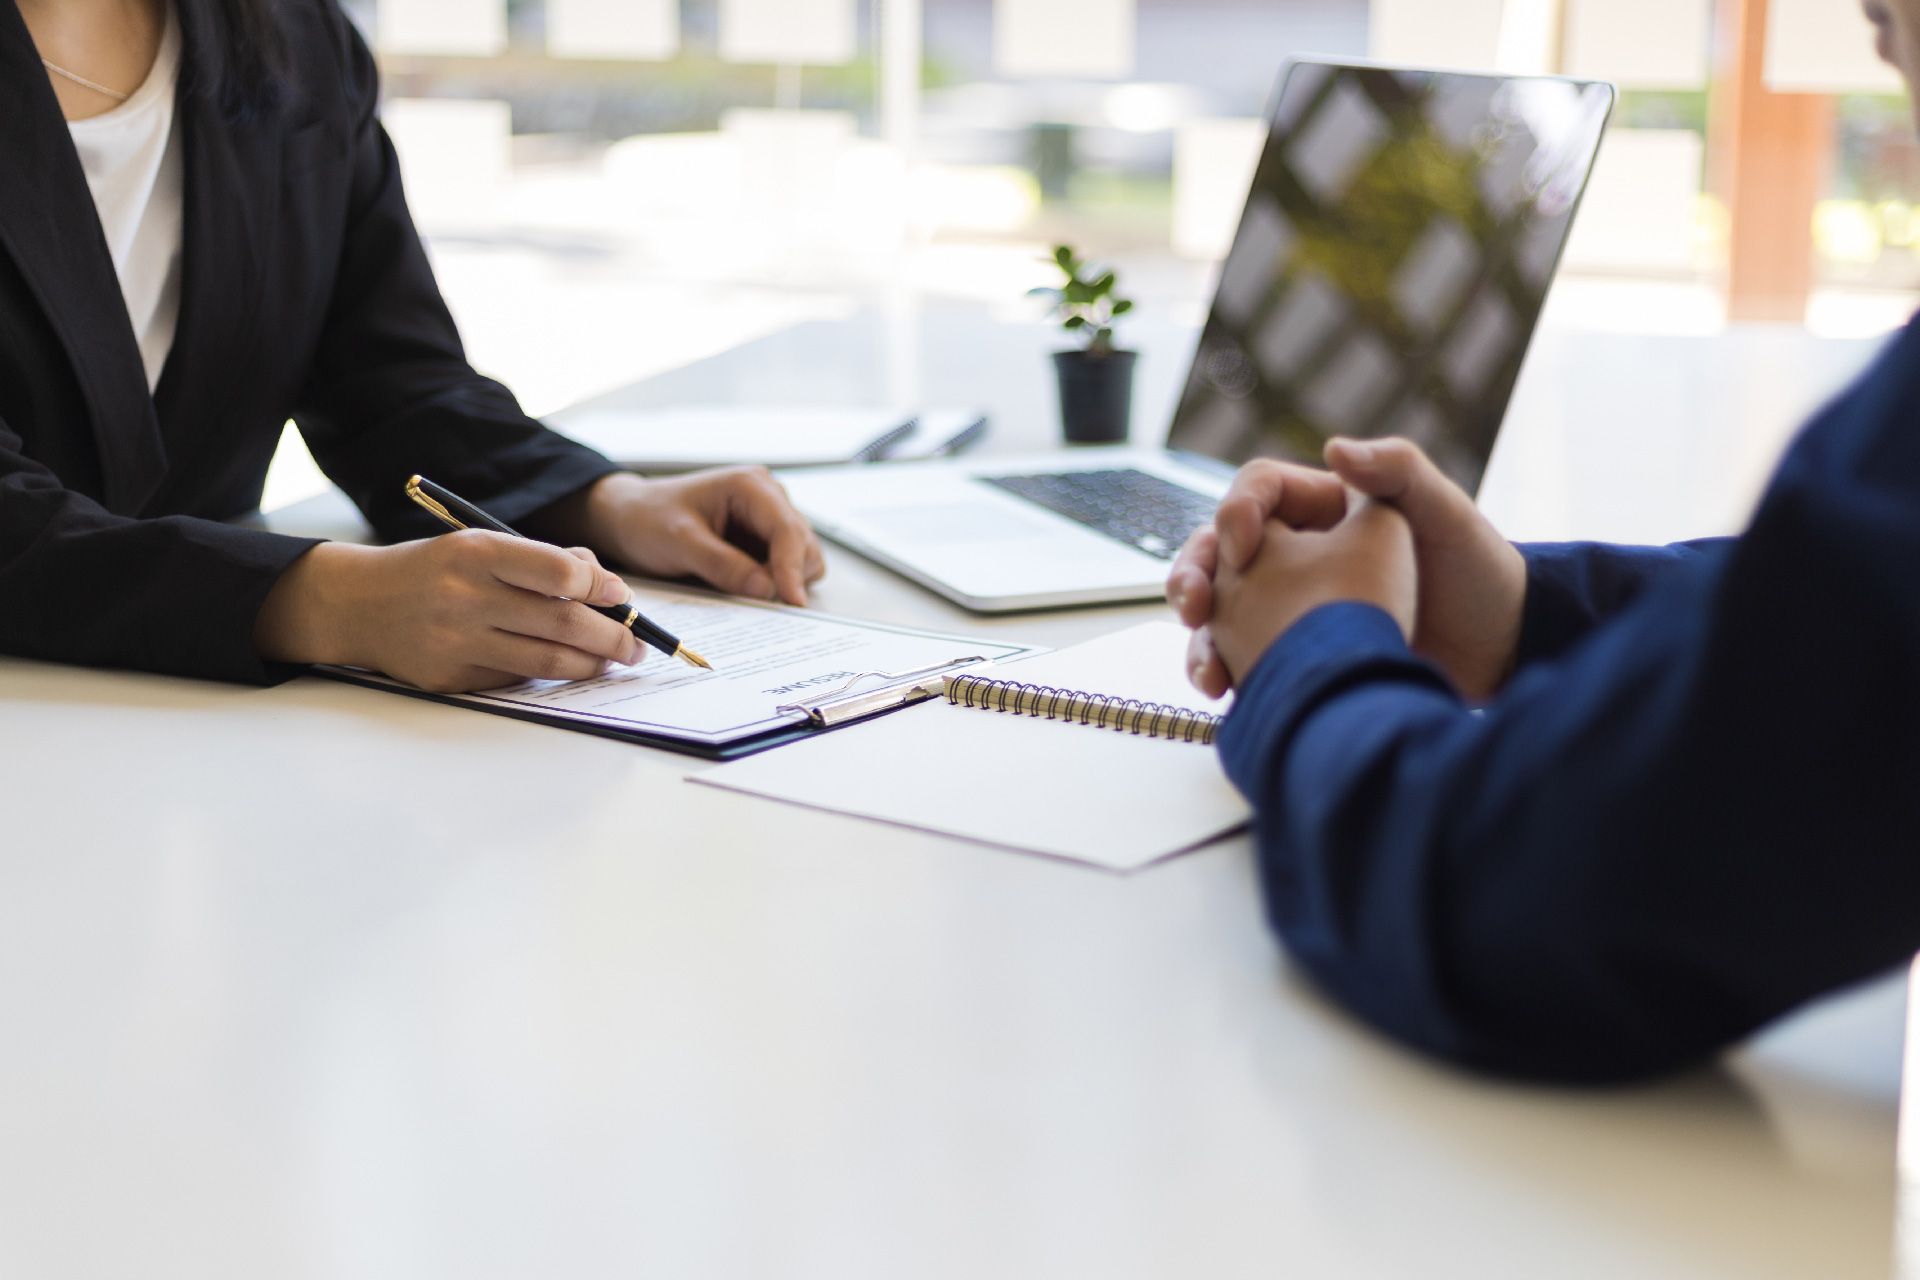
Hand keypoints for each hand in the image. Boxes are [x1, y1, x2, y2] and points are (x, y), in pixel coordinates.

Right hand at [255, 533, 648, 691]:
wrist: (359, 604)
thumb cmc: (435, 570)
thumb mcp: (481, 544)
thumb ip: (542, 560)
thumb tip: (607, 588)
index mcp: (477, 553)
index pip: (560, 573)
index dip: (602, 588)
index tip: (622, 597)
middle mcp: (466, 597)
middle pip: (564, 623)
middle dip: (614, 636)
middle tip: (637, 644)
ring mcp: (457, 642)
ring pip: (548, 661)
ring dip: (593, 664)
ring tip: (613, 660)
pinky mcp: (451, 678)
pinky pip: (517, 679)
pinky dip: (548, 674)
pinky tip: (565, 666)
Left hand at [555, 469, 825, 605]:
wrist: (628, 518)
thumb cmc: (647, 519)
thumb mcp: (679, 543)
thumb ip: (723, 564)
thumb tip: (766, 589)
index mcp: (751, 486)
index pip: (788, 530)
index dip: (793, 568)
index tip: (792, 602)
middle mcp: (768, 498)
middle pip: (805, 546)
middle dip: (790, 577)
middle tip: (758, 603)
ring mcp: (768, 520)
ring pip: (802, 559)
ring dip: (783, 581)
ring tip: (742, 590)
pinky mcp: (762, 541)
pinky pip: (784, 568)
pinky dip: (774, 584)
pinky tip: (745, 588)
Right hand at [1169, 440, 1525, 699]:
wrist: (1501, 652)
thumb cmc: (1480, 574)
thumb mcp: (1446, 512)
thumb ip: (1398, 469)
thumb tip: (1334, 449)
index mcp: (1327, 508)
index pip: (1258, 491)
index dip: (1236, 511)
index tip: (1242, 546)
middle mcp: (1301, 552)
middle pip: (1219, 551)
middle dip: (1193, 575)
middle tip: (1194, 605)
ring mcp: (1292, 605)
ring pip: (1221, 608)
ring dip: (1199, 635)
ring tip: (1207, 669)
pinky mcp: (1296, 652)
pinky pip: (1242, 655)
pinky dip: (1224, 670)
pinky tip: (1225, 689)